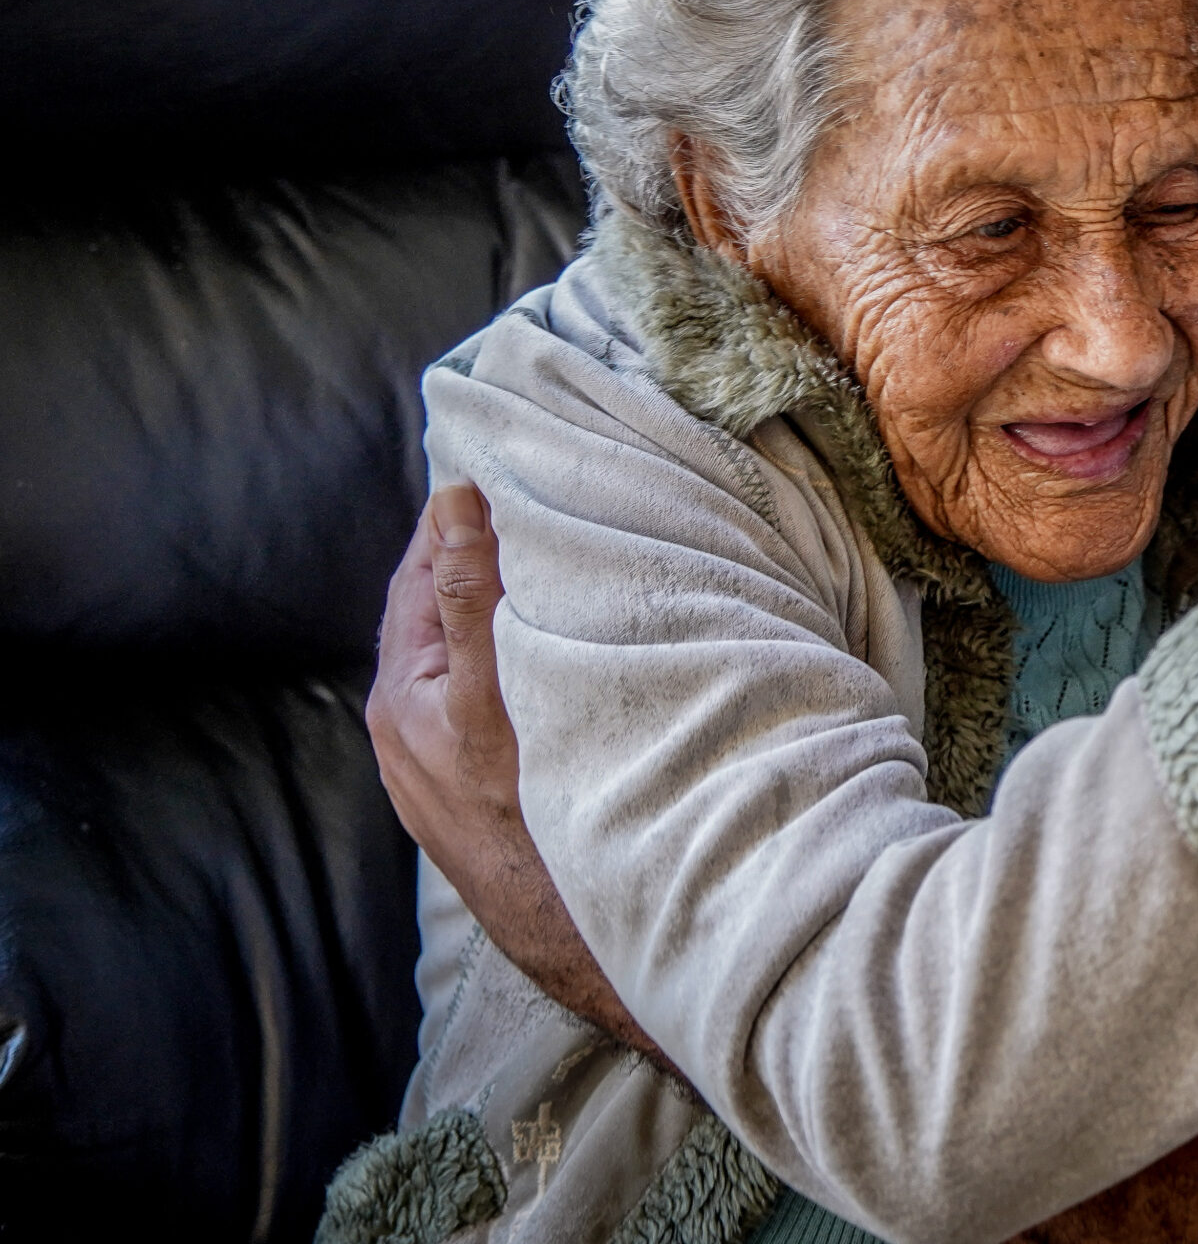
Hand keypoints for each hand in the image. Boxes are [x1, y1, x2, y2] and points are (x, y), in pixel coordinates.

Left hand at [368, 485, 670, 1067]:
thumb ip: (471, 599)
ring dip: (517, 602)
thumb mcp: (493, 698)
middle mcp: (412, 726)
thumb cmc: (537, 823)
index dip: (461, 515)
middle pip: (447, 608)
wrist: (584, 943)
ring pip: (479, 649)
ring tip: (570, 557)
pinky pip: (502, 689)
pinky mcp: (489, 786)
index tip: (508, 463)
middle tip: (551, 498)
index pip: (421, 570)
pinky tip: (575, 643)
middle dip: (491, 553)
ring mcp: (449, 761)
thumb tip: (454, 501)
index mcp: (402, 696)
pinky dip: (531, 650)